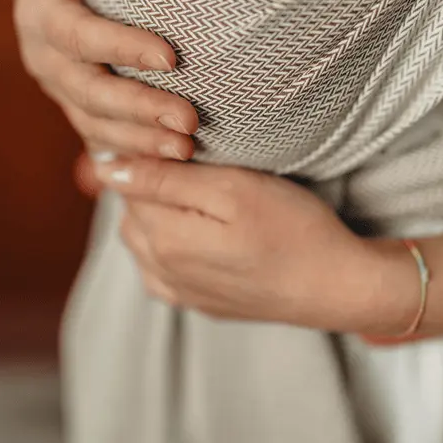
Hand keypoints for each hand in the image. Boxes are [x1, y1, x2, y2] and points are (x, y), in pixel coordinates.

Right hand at [13, 0, 198, 162]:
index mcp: (40, 12)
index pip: (78, 35)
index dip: (121, 48)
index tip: (171, 57)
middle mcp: (45, 57)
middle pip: (89, 91)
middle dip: (139, 109)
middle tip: (188, 120)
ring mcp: (61, 86)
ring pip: (96, 122)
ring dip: (142, 140)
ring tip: (187, 148)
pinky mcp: (79, 103)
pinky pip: (103, 134)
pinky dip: (136, 150)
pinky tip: (170, 159)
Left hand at [94, 156, 404, 332]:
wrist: (335, 286)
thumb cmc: (292, 227)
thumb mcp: (233, 189)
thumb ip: (166, 179)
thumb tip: (106, 168)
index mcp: (163, 237)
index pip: (126, 180)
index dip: (148, 152)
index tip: (180, 141)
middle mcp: (160, 270)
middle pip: (132, 208)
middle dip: (153, 181)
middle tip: (198, 162)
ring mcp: (178, 291)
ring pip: (144, 236)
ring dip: (161, 212)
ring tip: (203, 194)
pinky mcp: (197, 302)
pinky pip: (161, 267)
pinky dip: (170, 243)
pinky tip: (199, 230)